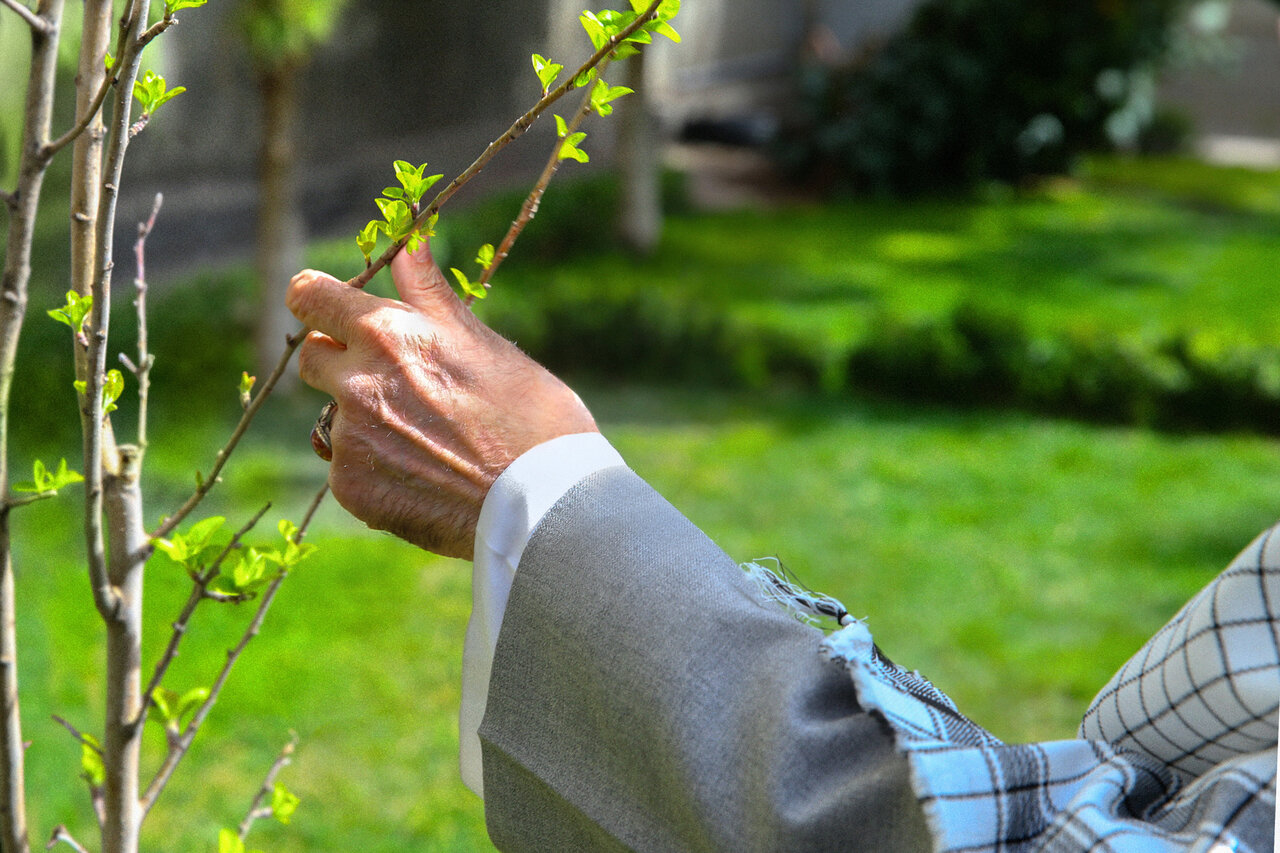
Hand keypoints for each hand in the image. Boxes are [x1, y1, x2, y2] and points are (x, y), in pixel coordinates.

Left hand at [286, 242, 597, 558]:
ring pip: (333, 417)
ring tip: (425, 441)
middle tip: (396, 382)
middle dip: (341, 361)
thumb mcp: (483, 342)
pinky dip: (376, 470)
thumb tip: (407, 238)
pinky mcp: (352, 488)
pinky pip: (347, 468)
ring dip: (363, 421)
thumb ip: (429, 294)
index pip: (309, 296)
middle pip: (312, 357)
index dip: (317, 299)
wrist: (545, 504)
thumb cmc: (531, 416)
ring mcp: (350, 439)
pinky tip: (424, 477)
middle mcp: (357, 383)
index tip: (328, 308)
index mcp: (389, 334)